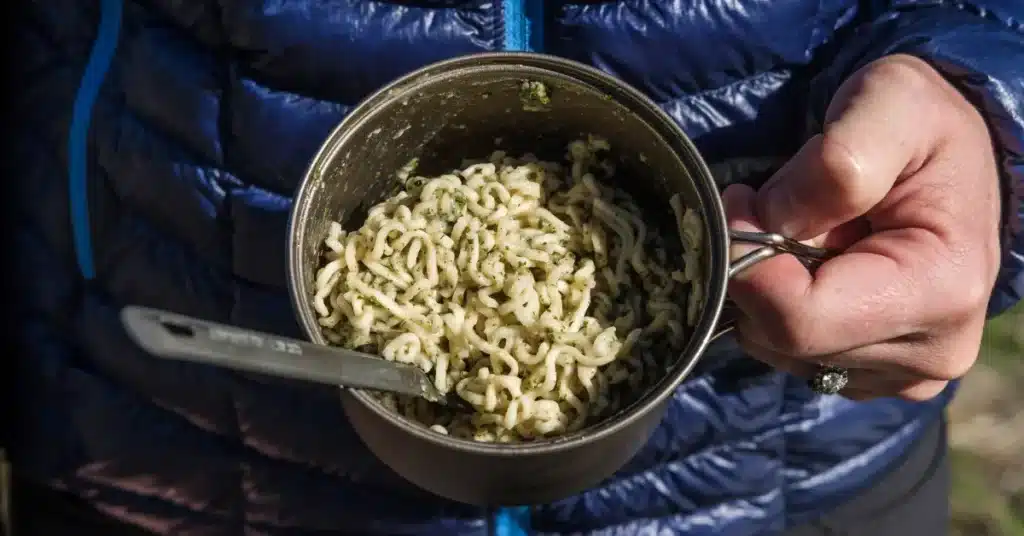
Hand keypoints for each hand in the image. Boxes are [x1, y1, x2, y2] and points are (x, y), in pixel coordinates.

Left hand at [722, 54, 1002, 400]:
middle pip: (782, 337)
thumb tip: (770, 223)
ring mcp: (900, 373)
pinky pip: (786, 354)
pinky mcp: (871, 377)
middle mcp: (928, 351)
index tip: (740, 200)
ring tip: (808, 231)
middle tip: (772, 206)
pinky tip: (812, 263)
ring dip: (767, 287)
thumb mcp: (892, 102)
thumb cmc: (923, 124)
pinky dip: (778, 307)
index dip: (749, 262)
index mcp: (940, 291)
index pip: (800, 319)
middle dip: (757, 269)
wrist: (950, 157)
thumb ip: (835, 163)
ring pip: (776, 348)